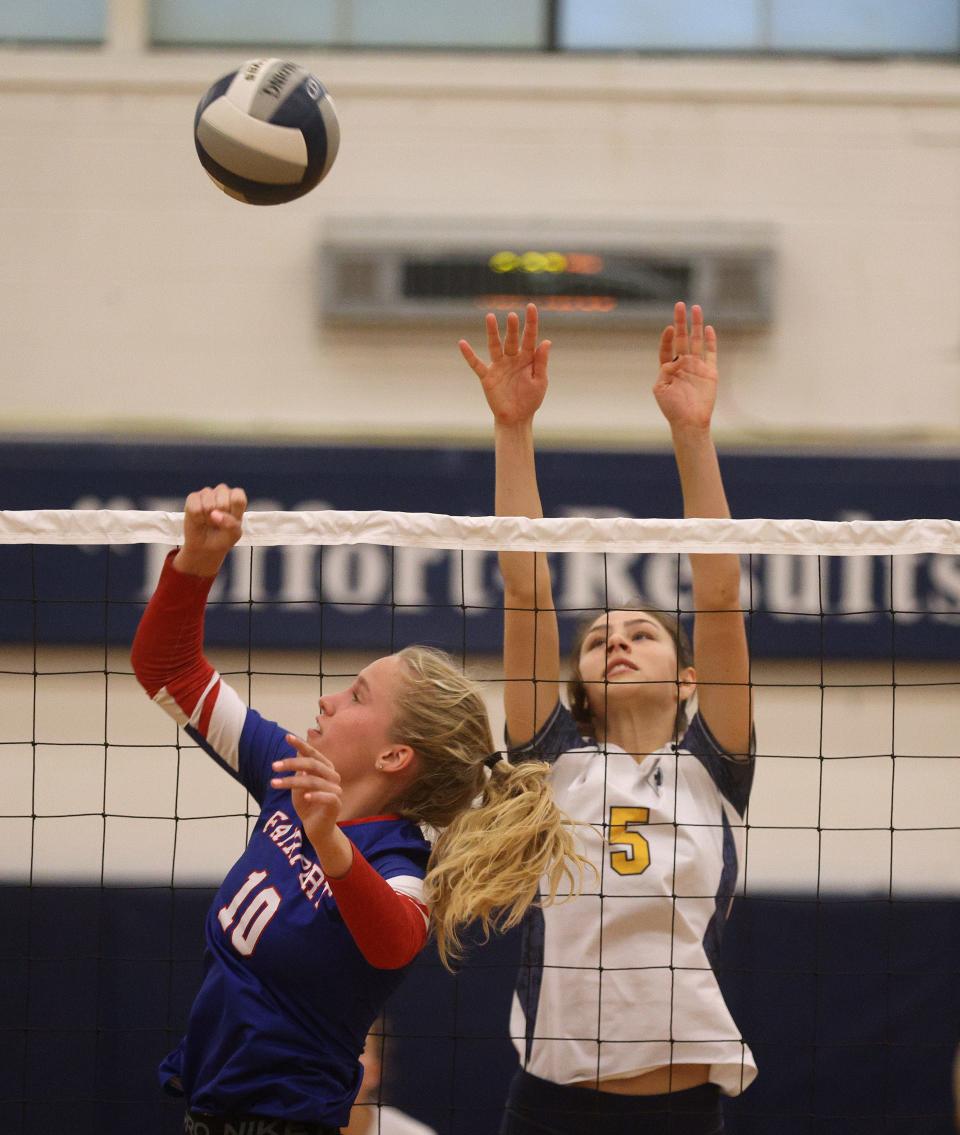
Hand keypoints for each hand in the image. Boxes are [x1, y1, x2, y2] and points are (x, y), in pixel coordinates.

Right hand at [175, 483, 246, 575]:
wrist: (205, 546)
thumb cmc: (223, 537)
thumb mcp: (233, 534)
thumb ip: (230, 523)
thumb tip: (213, 513)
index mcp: (236, 497)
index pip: (238, 498)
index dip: (234, 513)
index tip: (231, 521)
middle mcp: (222, 491)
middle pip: (223, 503)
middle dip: (220, 518)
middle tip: (218, 523)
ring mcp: (207, 493)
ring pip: (208, 506)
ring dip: (208, 519)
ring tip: (209, 521)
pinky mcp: (193, 498)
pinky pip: (195, 508)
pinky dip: (197, 518)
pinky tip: (199, 519)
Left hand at [272, 735, 343, 838]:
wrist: (316, 827)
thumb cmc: (307, 803)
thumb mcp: (298, 785)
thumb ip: (299, 770)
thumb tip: (296, 751)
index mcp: (325, 768)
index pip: (313, 753)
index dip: (301, 744)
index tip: (287, 737)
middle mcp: (333, 776)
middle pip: (312, 764)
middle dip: (291, 763)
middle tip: (274, 766)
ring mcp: (336, 789)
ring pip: (313, 781)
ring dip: (291, 781)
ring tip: (274, 783)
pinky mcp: (336, 804)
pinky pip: (327, 797)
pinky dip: (316, 795)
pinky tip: (306, 796)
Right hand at [459, 303, 550, 426]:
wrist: (517, 418)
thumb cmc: (530, 400)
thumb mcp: (540, 381)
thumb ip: (541, 362)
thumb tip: (546, 341)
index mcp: (527, 358)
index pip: (530, 337)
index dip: (531, 322)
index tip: (530, 306)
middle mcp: (512, 359)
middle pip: (512, 339)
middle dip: (512, 328)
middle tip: (512, 316)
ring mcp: (499, 367)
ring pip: (495, 346)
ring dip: (492, 333)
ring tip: (490, 317)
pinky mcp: (487, 377)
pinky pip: (476, 364)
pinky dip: (469, 355)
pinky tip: (462, 343)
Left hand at [653, 302, 717, 433]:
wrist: (690, 422)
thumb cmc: (672, 409)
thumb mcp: (660, 389)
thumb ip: (664, 371)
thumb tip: (672, 359)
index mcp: (669, 369)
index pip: (667, 348)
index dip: (667, 338)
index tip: (669, 328)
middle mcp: (683, 365)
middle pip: (682, 339)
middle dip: (681, 321)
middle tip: (679, 305)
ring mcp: (697, 367)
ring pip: (697, 341)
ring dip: (696, 325)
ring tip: (695, 308)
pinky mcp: (710, 372)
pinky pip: (711, 353)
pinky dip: (710, 341)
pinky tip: (709, 328)